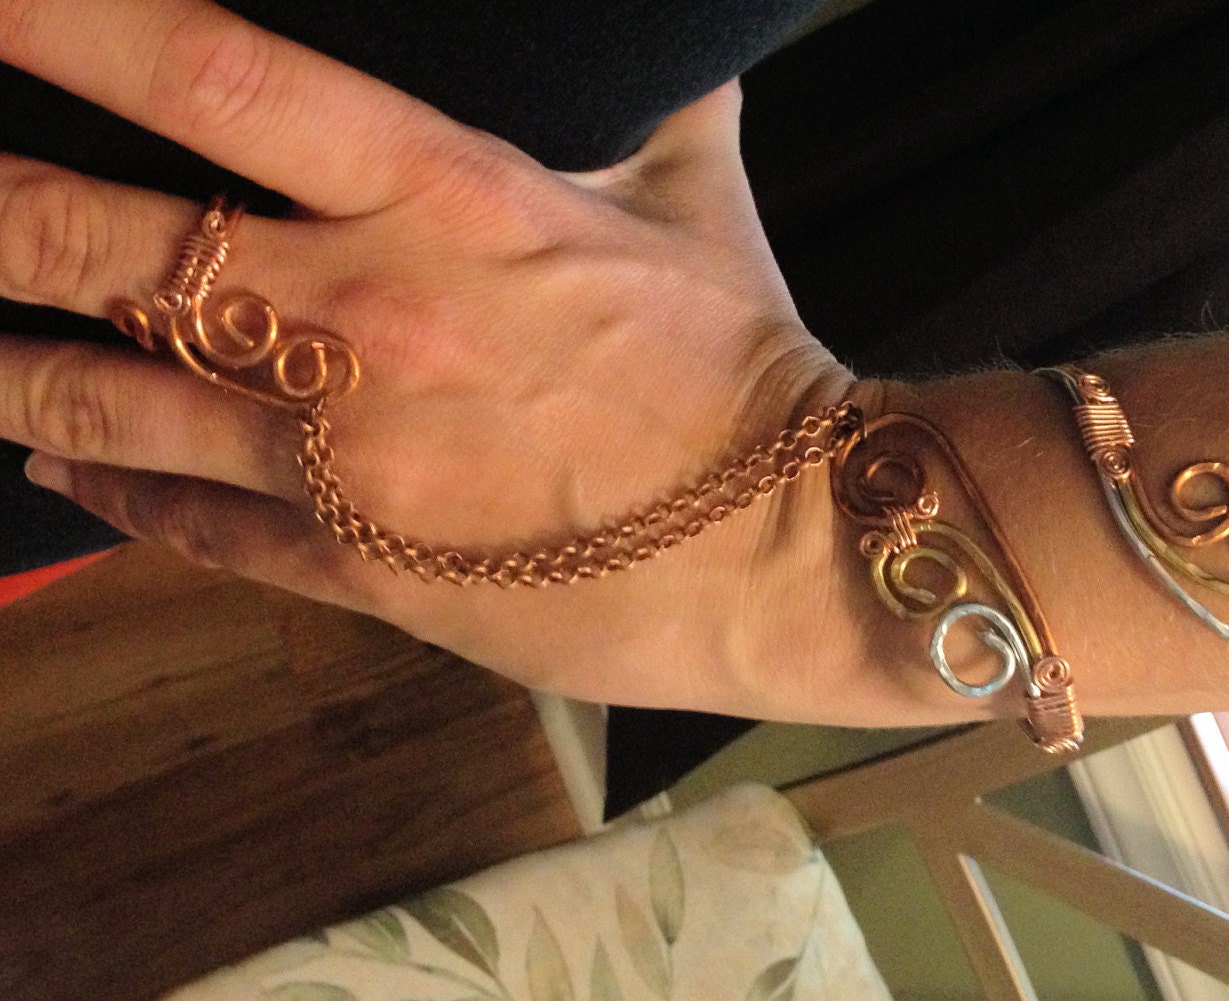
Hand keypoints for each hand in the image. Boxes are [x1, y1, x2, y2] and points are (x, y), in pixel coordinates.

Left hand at [0, 0, 952, 721]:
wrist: (789, 541)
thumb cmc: (743, 363)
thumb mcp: (692, 197)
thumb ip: (640, 94)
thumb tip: (647, 31)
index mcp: (441, 197)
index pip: (205, 73)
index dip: (57, 18)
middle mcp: (358, 317)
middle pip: (92, 242)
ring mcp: (338, 456)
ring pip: (99, 399)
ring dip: (0, 364)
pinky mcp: (354, 567)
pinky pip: (187, 521)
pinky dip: (107, 490)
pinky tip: (61, 471)